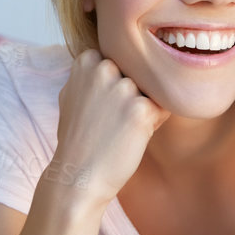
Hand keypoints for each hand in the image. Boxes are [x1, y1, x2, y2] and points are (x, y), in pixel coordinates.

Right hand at [51, 48, 170, 209]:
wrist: (77, 177)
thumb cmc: (77, 139)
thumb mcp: (72, 95)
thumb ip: (90, 73)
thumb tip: (108, 57)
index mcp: (87, 60)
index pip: (121, 61)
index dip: (116, 85)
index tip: (101, 107)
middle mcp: (104, 68)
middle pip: (138, 74)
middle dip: (133, 94)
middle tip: (113, 121)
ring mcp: (123, 87)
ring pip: (151, 90)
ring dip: (144, 109)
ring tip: (121, 130)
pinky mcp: (141, 109)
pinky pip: (162, 108)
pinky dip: (153, 123)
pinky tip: (132, 137)